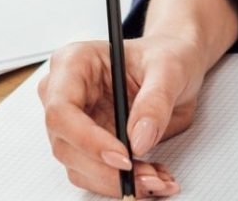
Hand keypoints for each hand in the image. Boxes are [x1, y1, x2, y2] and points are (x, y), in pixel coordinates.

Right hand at [40, 33, 209, 197]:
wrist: (176, 67)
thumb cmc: (166, 55)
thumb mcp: (169, 68)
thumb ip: (155, 100)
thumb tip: (139, 139)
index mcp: (75, 62)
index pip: (61, 109)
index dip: (87, 139)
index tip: (123, 156)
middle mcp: (65, 93)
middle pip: (66, 145)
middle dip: (108, 170)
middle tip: (148, 177)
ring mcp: (73, 123)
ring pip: (79, 167)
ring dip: (117, 181)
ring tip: (156, 178)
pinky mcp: (86, 146)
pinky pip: (96, 174)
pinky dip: (121, 182)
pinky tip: (152, 176)